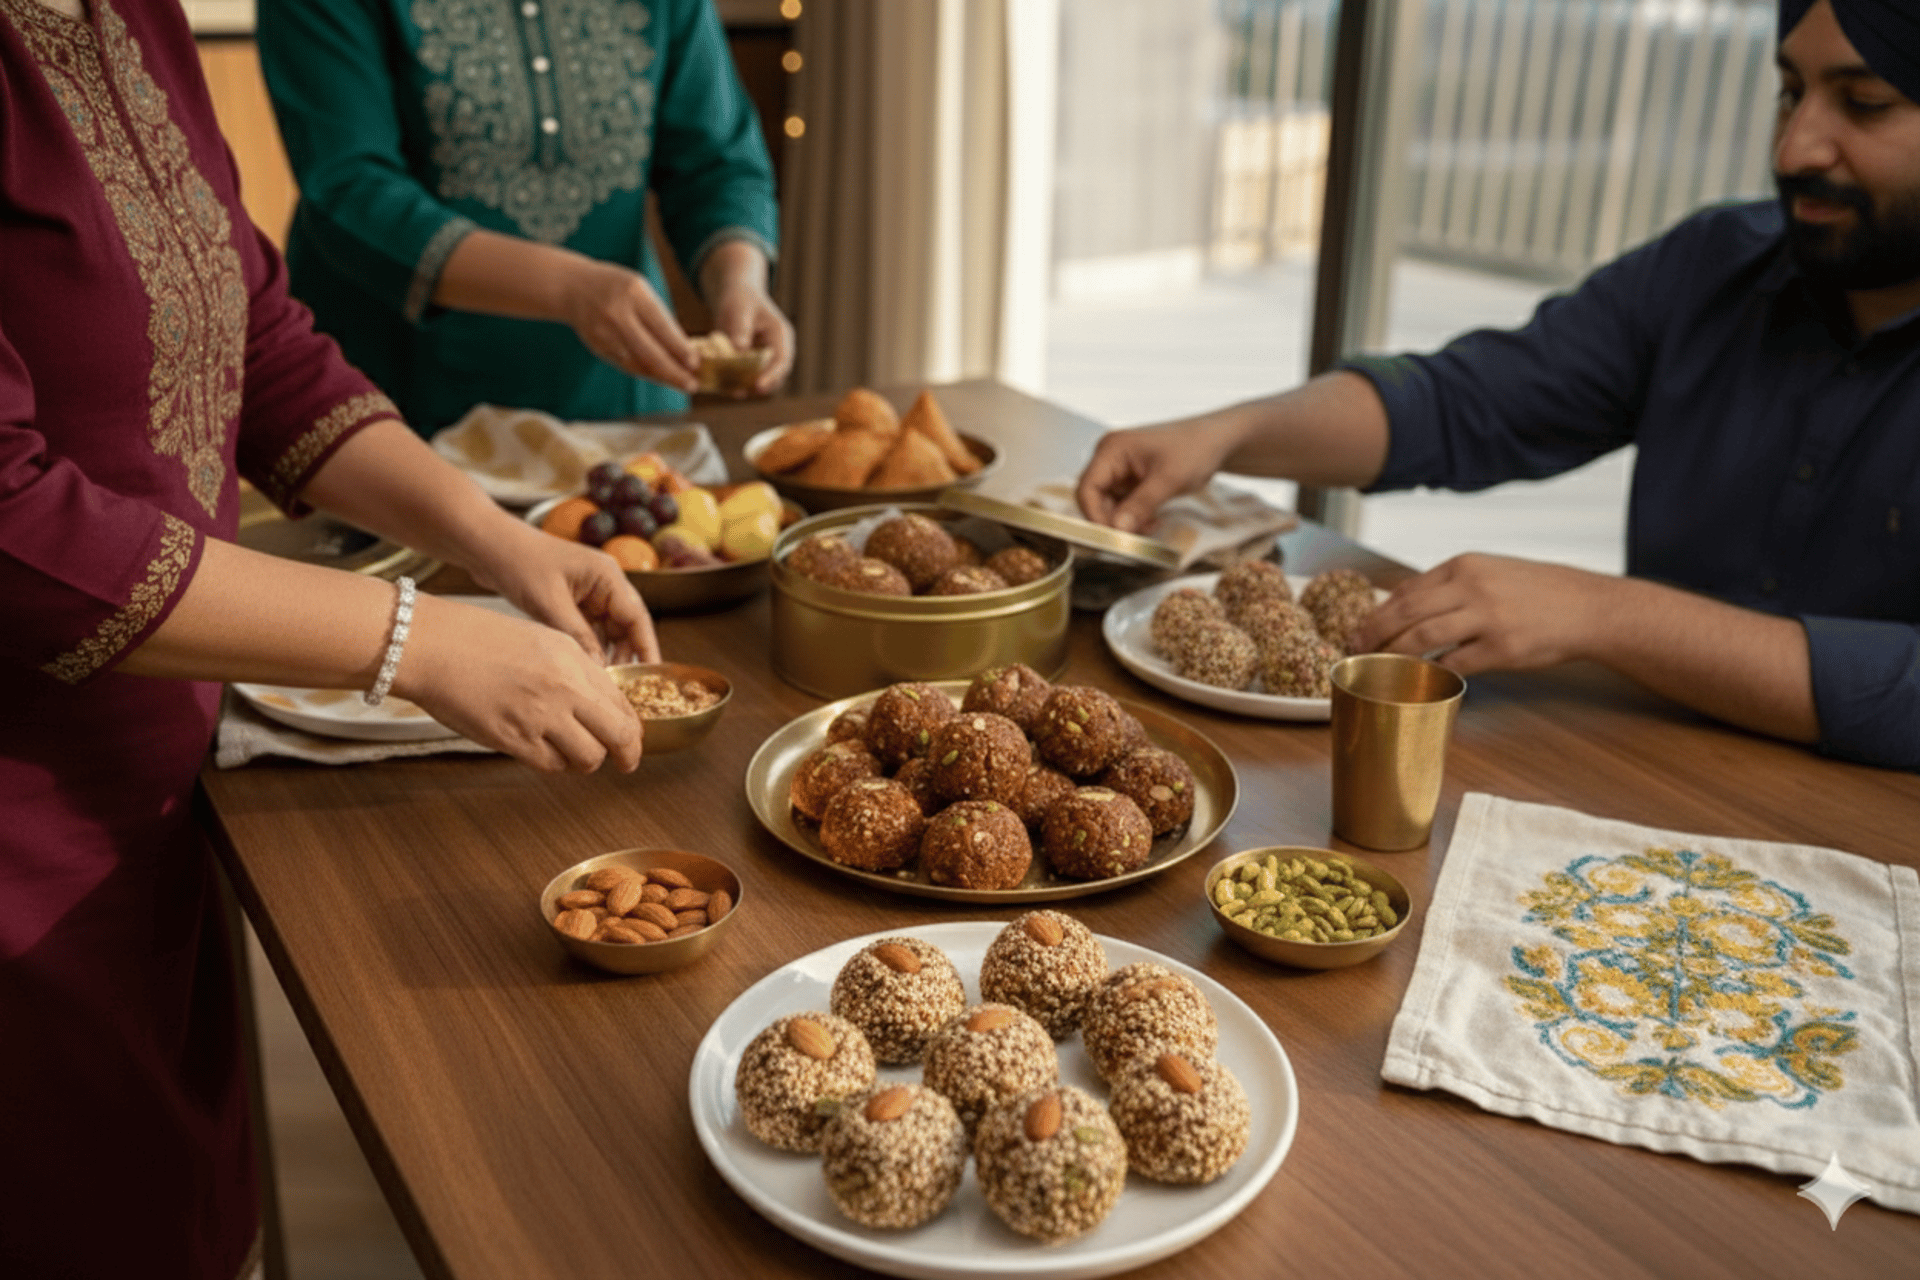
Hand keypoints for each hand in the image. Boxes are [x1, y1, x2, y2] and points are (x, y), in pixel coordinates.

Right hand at [394, 594, 642, 772]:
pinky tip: (544, 750)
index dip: (631, 728)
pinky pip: (551, 765)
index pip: (622, 703)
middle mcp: (564, 687)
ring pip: (588, 757)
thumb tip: (600, 703)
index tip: (630, 739)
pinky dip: (553, 763)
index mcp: (574, 659)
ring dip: (585, 761)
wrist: (432, 644)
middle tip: (625, 763)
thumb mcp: (542, 640)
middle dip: (626, 754)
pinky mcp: (514, 738)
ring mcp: (540, 715)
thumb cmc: (478, 638)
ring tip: (573, 753)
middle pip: (619, 735)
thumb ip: (575, 670)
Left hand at [464, 517, 660, 665]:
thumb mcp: (550, 604)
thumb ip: (577, 637)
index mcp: (607, 576)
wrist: (487, 545)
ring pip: (608, 630)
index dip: (646, 649)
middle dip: (627, 656)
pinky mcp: (571, 600)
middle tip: (624, 688)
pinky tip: (585, 667)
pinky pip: (589, 629)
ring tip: (603, 683)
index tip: (653, 677)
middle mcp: (604, 583)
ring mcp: (588, 592)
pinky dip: (590, 647)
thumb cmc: (518, 562)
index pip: (637, 618)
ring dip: (607, 653)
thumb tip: (599, 671)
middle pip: (627, 626)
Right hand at [558, 259, 698, 392]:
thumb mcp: (640, 289)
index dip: (679, 348)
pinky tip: (661, 378)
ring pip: (637, 363)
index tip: (696, 363)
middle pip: (649, 351)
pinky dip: (646, 373)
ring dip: (661, 377)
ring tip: (682, 384)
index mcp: (633, 294)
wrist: (572, 287)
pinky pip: (626, 365)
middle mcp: (617, 315)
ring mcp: (604, 333)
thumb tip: (684, 349)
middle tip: (692, 385)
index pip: (661, 326)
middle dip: (673, 372)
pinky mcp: (598, 347)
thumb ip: (659, 316)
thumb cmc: (616, 287)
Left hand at [709, 281, 794, 394]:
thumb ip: (740, 329)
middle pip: (776, 376)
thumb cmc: (740, 300)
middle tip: (739, 392)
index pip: (782, 360)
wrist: (738, 298)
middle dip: (760, 386)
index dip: (772, 375)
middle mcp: (778, 349)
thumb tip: (739, 349)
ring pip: (763, 380)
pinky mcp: (755, 364)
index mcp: (780, 335)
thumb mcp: (739, 310)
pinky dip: (739, 383)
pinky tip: (724, 387)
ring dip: (748, 387)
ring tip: (730, 391)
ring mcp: (767, 358)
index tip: (759, 386)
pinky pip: (750, 378)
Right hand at [1076, 416, 1243, 532]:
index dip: (1095, 516)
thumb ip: (1141, 505)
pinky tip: (1153, 520)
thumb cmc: (1196, 449)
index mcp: (1111, 449)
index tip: (1114, 538)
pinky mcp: (1130, 479)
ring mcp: (1119, 468)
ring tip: (1150, 527)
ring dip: (1125, 522)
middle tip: (1135, 538)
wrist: (1217, 440)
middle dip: (1113, 521)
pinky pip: (1122, 504)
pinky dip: (1134, 517)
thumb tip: (1116, 530)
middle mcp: (1109, 457)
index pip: (1087, 488)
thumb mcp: (1169, 480)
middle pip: (1094, 499)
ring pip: (1108, 505)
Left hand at [1358, 553, 1611, 673]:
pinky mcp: (1501, 648)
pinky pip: (1454, 664)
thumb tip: (1404, 604)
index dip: (1377, 613)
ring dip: (1393, 657)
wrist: (1586, 606)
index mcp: (1463, 566)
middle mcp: (1471, 587)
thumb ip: (1450, 586)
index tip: (1358, 630)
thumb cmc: (1535, 592)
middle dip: (1372, 634)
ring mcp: (1486, 617)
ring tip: (1376, 669)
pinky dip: (1431, 674)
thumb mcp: (1490, 573)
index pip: (1406, 590)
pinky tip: (1417, 682)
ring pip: (1422, 639)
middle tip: (1353, 651)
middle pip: (1405, 613)